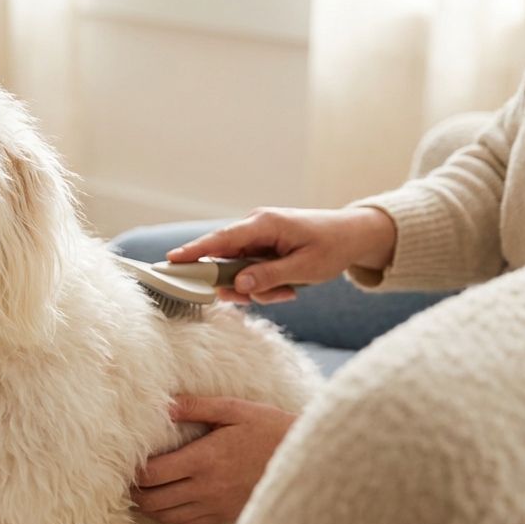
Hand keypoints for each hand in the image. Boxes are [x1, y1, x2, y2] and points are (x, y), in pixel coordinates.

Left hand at [129, 395, 295, 523]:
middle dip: (135, 491)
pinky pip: (186, 523)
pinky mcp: (224, 516)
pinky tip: (165, 502)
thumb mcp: (235, 410)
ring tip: (141, 491)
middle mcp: (207, 487)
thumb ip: (195, 407)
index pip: (153, 474)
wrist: (306, 462)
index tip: (127, 462)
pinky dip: (169, 516)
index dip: (134, 472)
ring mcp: (215, 506)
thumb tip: (164, 405)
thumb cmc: (270, 429)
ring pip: (167, 516)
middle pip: (153, 500)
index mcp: (205, 459)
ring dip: (149, 506)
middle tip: (127, 478)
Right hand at [166, 207, 396, 303]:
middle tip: (254, 299)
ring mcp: (257, 237)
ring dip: (256, 288)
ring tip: (286, 292)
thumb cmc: (332, 246)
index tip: (170, 261)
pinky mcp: (261, 247)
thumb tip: (236, 285)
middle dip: (237, 285)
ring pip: (237, 270)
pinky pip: (249, 271)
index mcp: (263, 224)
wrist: (354, 234)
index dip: (194, 251)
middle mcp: (255, 226)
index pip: (220, 240)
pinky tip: (287, 287)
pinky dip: (264, 285)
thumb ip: (269, 276)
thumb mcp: (305, 267)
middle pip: (224, 260)